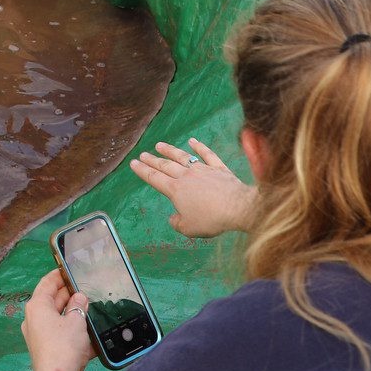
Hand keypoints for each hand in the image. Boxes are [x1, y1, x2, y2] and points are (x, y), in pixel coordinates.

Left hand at [19, 270, 94, 370]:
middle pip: (54, 301)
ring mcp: (41, 336)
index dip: (58, 275)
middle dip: (71, 296)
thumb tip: (79, 297)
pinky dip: (76, 334)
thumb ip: (79, 305)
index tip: (69, 269)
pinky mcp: (50, 350)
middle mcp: (35, 319)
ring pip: (61, 319)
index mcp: (37, 306)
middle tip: (87, 290)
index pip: (47, 283)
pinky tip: (93, 336)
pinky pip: (64, 336)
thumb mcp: (76, 320)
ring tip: (93, 310)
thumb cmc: (64, 346)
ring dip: (76, 316)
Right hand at [130, 138, 255, 238]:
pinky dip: (199, 147)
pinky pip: (207, 155)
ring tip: (159, 144)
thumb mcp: (189, 229)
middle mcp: (186, 176)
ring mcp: (203, 170)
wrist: (237, 207)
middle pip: (166, 166)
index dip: (143, 171)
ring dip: (170, 150)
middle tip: (142, 154)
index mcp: (176, 190)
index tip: (133, 163)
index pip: (155, 178)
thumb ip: (177, 223)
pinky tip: (193, 141)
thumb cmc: (211, 219)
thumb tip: (173, 217)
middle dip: (152, 160)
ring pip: (183, 157)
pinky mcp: (218, 168)